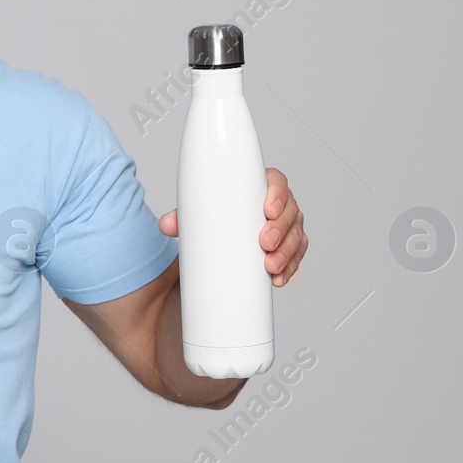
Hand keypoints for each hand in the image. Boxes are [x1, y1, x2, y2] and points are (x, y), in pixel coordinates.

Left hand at [157, 166, 307, 287]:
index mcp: (261, 187)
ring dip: (286, 253)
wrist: (221, 235)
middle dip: (280, 229)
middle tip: (264, 243)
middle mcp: (279, 205)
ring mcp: (287, 227)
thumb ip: (184, 217)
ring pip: (295, 237)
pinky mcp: (289, 247)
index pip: (277, 183)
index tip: (268, 209)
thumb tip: (166, 225)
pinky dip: (288, 269)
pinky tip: (277, 279)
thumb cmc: (217, 215)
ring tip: (270, 266)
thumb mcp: (202, 213)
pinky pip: (295, 257)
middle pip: (289, 212)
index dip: (277, 194)